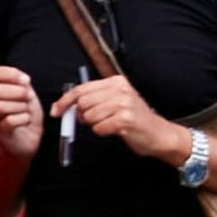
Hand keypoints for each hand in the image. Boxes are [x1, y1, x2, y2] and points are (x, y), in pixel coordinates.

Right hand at [0, 66, 47, 163]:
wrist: (30, 138)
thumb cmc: (26, 114)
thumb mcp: (27, 93)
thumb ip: (22, 82)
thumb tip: (22, 78)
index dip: (11, 75)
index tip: (26, 81)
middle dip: (18, 92)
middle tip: (29, 98)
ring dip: (20, 107)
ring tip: (27, 111)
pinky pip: (8, 122)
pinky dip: (23, 119)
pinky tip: (26, 120)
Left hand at [57, 76, 185, 165]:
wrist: (160, 134)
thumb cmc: (136, 120)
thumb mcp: (117, 102)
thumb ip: (95, 99)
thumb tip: (67, 105)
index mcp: (116, 82)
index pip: (82, 89)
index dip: (65, 101)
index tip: (57, 110)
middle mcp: (120, 90)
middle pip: (83, 102)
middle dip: (83, 115)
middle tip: (94, 121)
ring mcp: (123, 104)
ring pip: (90, 116)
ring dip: (95, 125)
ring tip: (109, 125)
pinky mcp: (125, 119)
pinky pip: (99, 128)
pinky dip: (103, 132)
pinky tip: (115, 130)